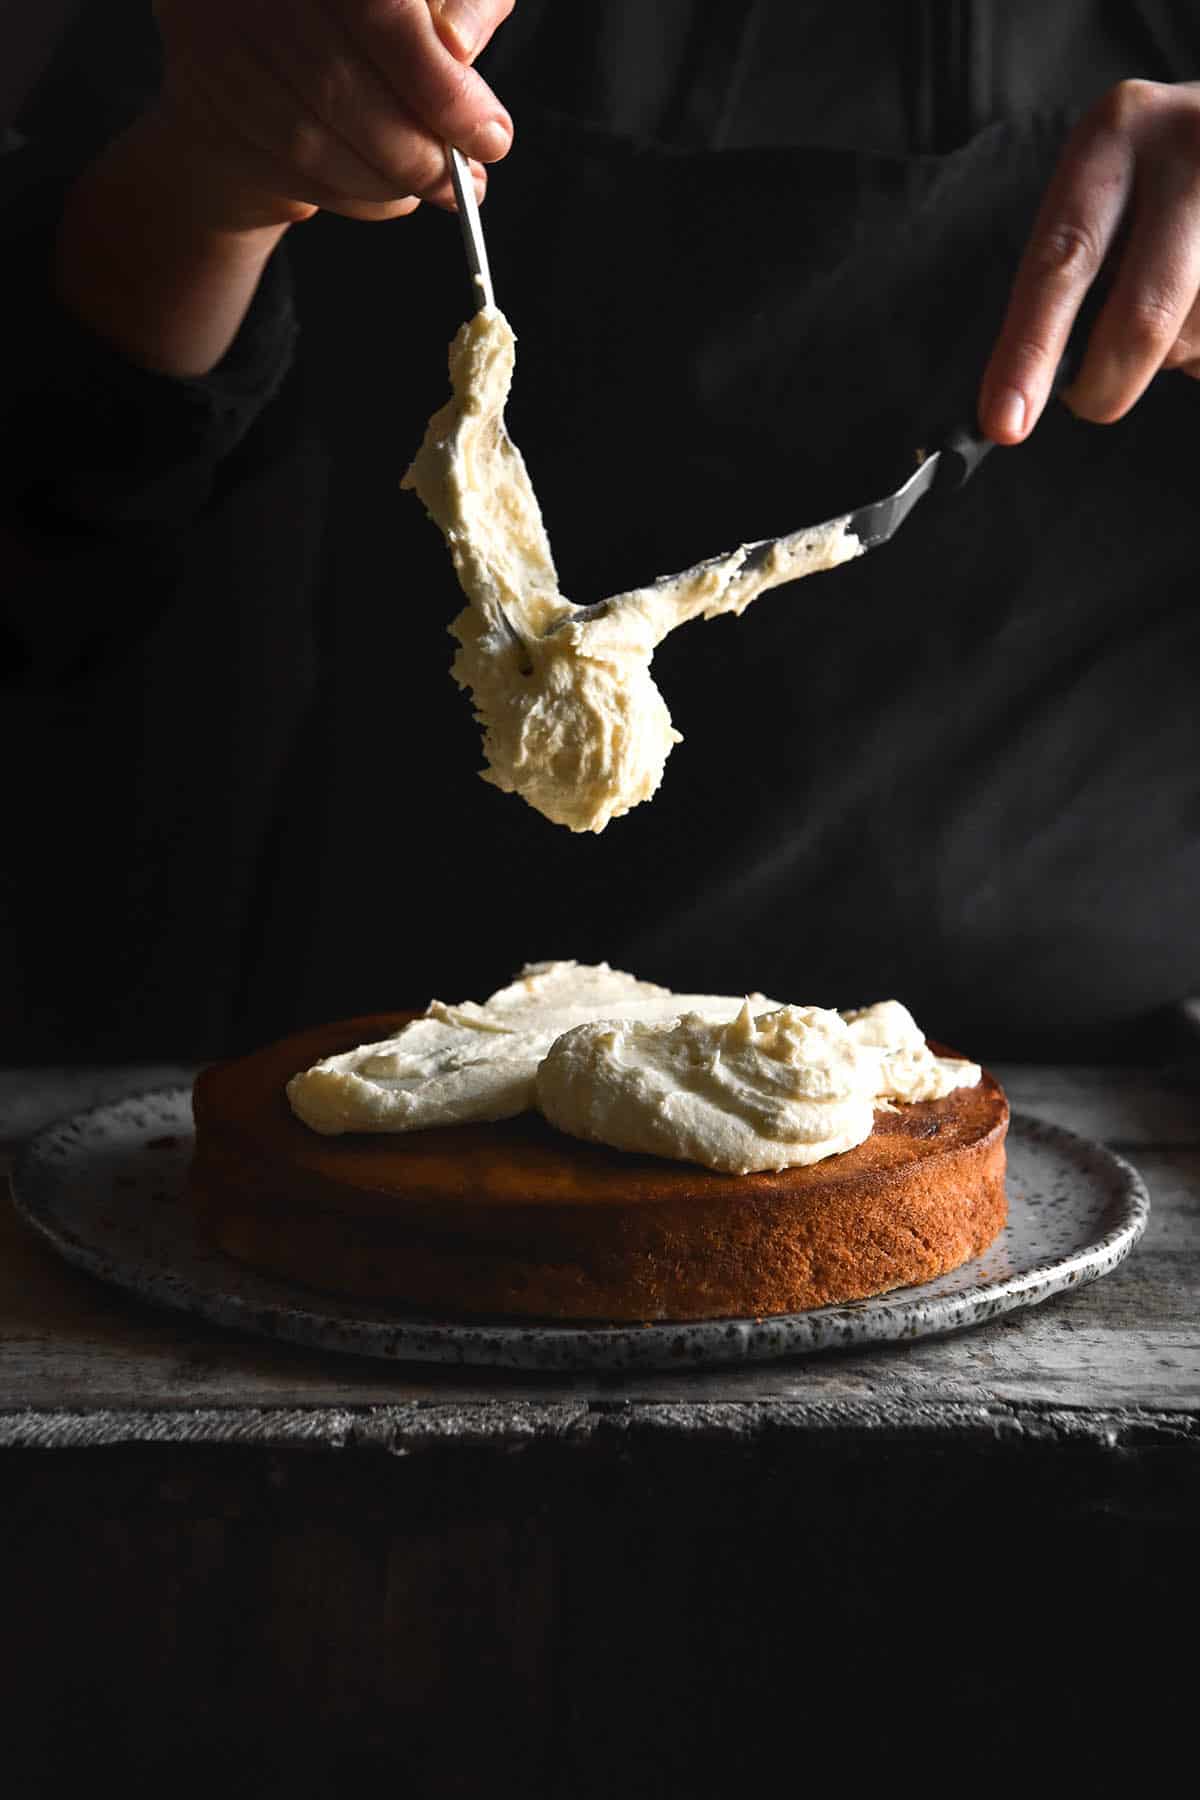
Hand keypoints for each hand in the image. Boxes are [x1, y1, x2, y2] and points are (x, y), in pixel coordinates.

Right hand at [152, 0, 515, 227]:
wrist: (282, 16)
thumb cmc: (385, 0)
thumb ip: (465, 1)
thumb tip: (459, 51)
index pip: (380, 12)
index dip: (439, 86)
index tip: (489, 138)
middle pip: (334, 84)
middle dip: (414, 151)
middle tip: (463, 181)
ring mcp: (208, 23)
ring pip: (303, 137)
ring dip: (383, 182)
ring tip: (432, 188)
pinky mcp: (196, 78)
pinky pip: (279, 165)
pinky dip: (347, 194)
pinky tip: (387, 191)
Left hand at [980, 79, 1199, 441]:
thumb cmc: (1156, 178)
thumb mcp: (1106, 187)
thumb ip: (1073, 266)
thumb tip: (1027, 391)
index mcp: (1116, 133)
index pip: (1062, 261)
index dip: (1029, 352)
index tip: (1004, 424)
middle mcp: (1190, 150)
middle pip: (1142, 319)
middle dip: (1106, 386)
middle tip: (1090, 400)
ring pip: (1193, 340)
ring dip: (1178, 353)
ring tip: (1184, 296)